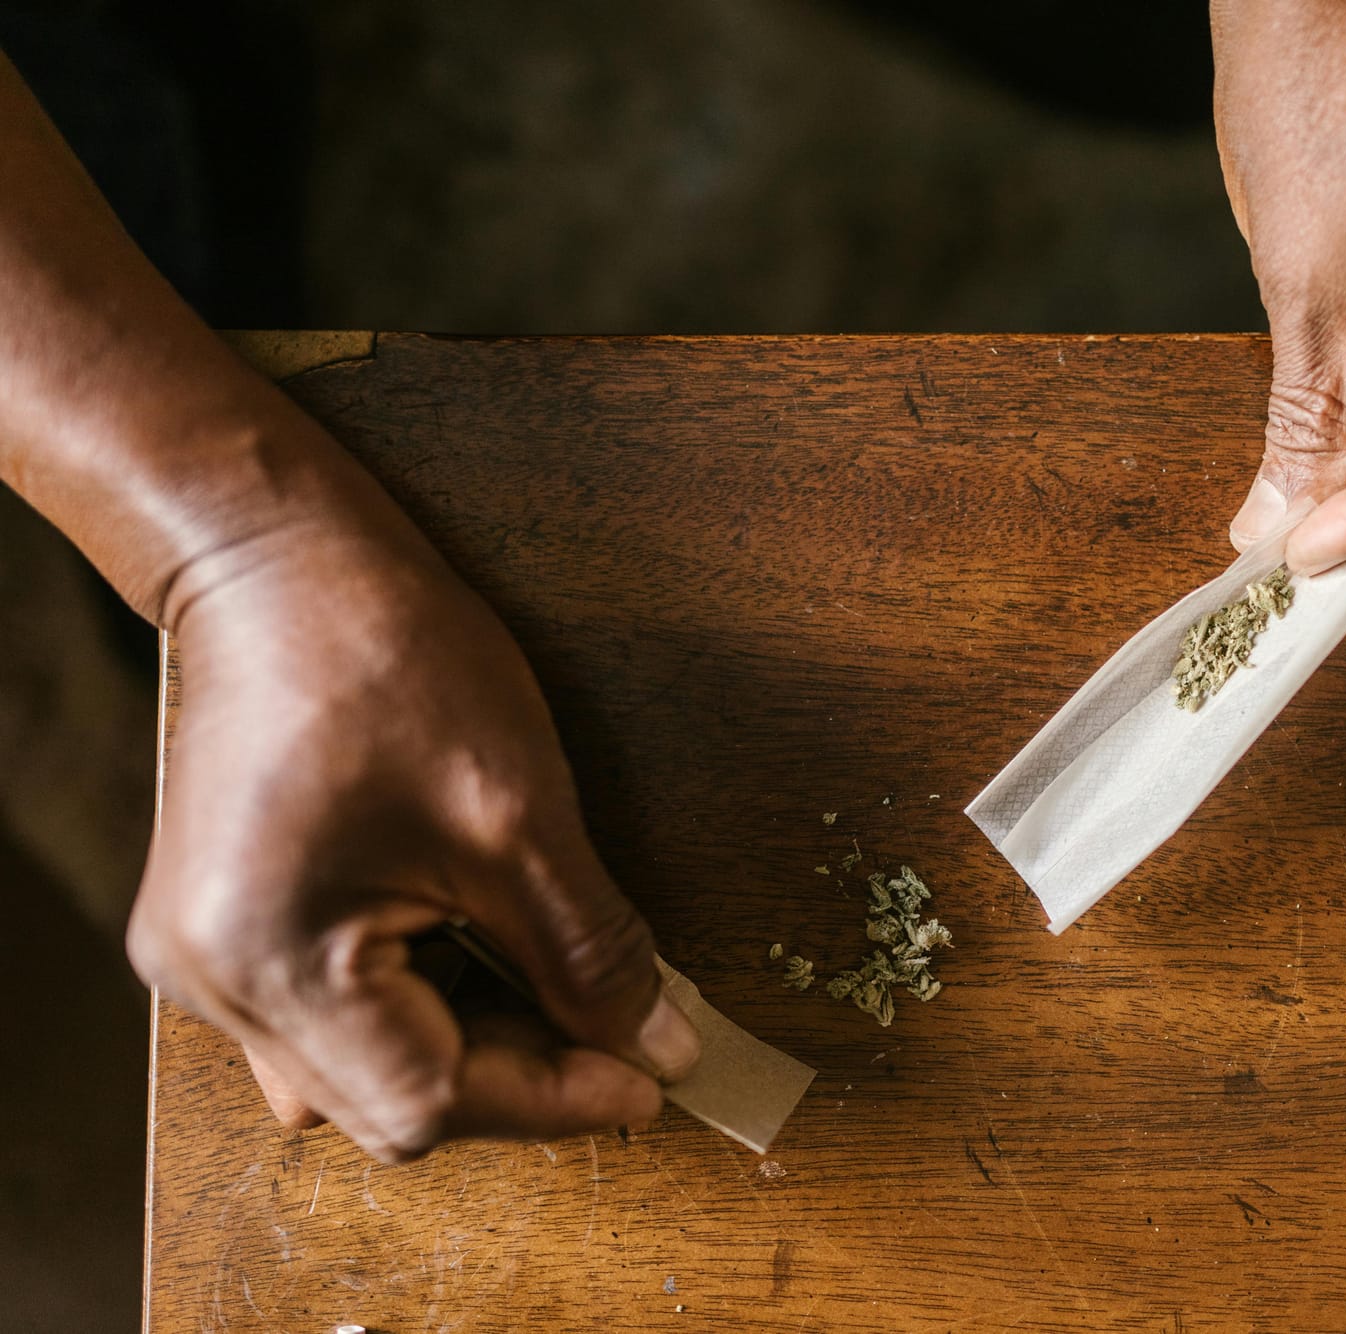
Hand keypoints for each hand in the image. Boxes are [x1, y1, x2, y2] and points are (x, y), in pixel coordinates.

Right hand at [127, 522, 700, 1161]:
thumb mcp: (521, 817)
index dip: (553, 1099)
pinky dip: (423, 1006)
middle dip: (519, 1074)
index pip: (429, 1103)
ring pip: (365, 1069)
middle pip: (392, 1103)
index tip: (647, 1078)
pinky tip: (485, 955)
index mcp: (270, 962)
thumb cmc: (387, 660)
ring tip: (557, 983)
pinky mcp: (223, 932)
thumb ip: (592, 952)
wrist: (280, 563)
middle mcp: (214, 985)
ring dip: (474, 1044)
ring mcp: (205, 961)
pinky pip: (334, 1017)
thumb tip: (658, 1047)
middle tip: (620, 1029)